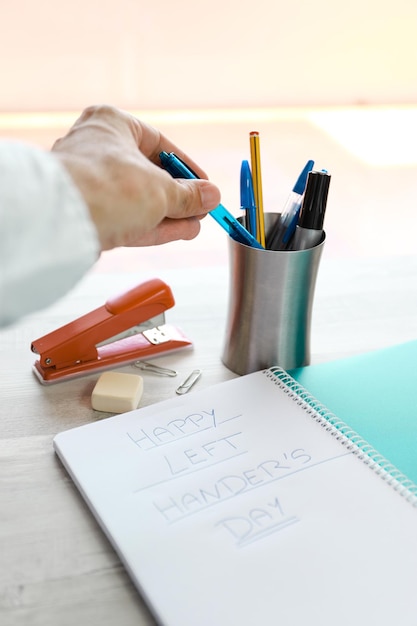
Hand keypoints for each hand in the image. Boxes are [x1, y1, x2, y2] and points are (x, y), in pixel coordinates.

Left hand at [52, 105, 220, 249]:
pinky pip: (125, 216)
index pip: (158, 143)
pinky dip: (152, 225)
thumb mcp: (162, 190)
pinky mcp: (86, 212)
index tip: (204, 185)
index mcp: (112, 124)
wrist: (63, 220)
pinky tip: (178, 233)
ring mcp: (89, 183)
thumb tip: (210, 195)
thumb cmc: (107, 187)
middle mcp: (97, 149)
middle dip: (178, 197)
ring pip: (138, 199)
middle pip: (148, 174)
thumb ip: (189, 195)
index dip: (186, 167)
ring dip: (169, 215)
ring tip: (194, 226)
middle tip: (200, 209)